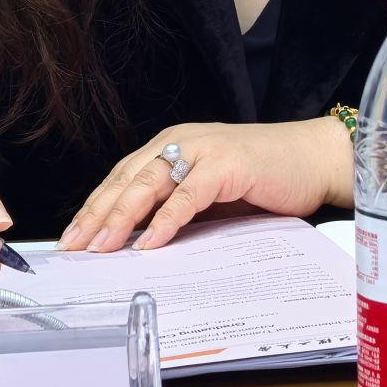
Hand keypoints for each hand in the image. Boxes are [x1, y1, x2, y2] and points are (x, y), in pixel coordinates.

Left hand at [60, 118, 351, 254]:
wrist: (315, 159)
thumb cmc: (265, 178)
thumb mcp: (210, 194)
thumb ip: (177, 208)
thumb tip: (137, 244)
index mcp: (173, 145)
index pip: (121, 177)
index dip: (94, 207)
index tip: (72, 238)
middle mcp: (181, 141)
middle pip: (126, 179)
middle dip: (97, 214)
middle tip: (75, 246)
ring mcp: (204, 149)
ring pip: (149, 183)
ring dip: (122, 217)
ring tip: (103, 246)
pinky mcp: (227, 164)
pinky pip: (188, 194)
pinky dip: (167, 219)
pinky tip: (151, 242)